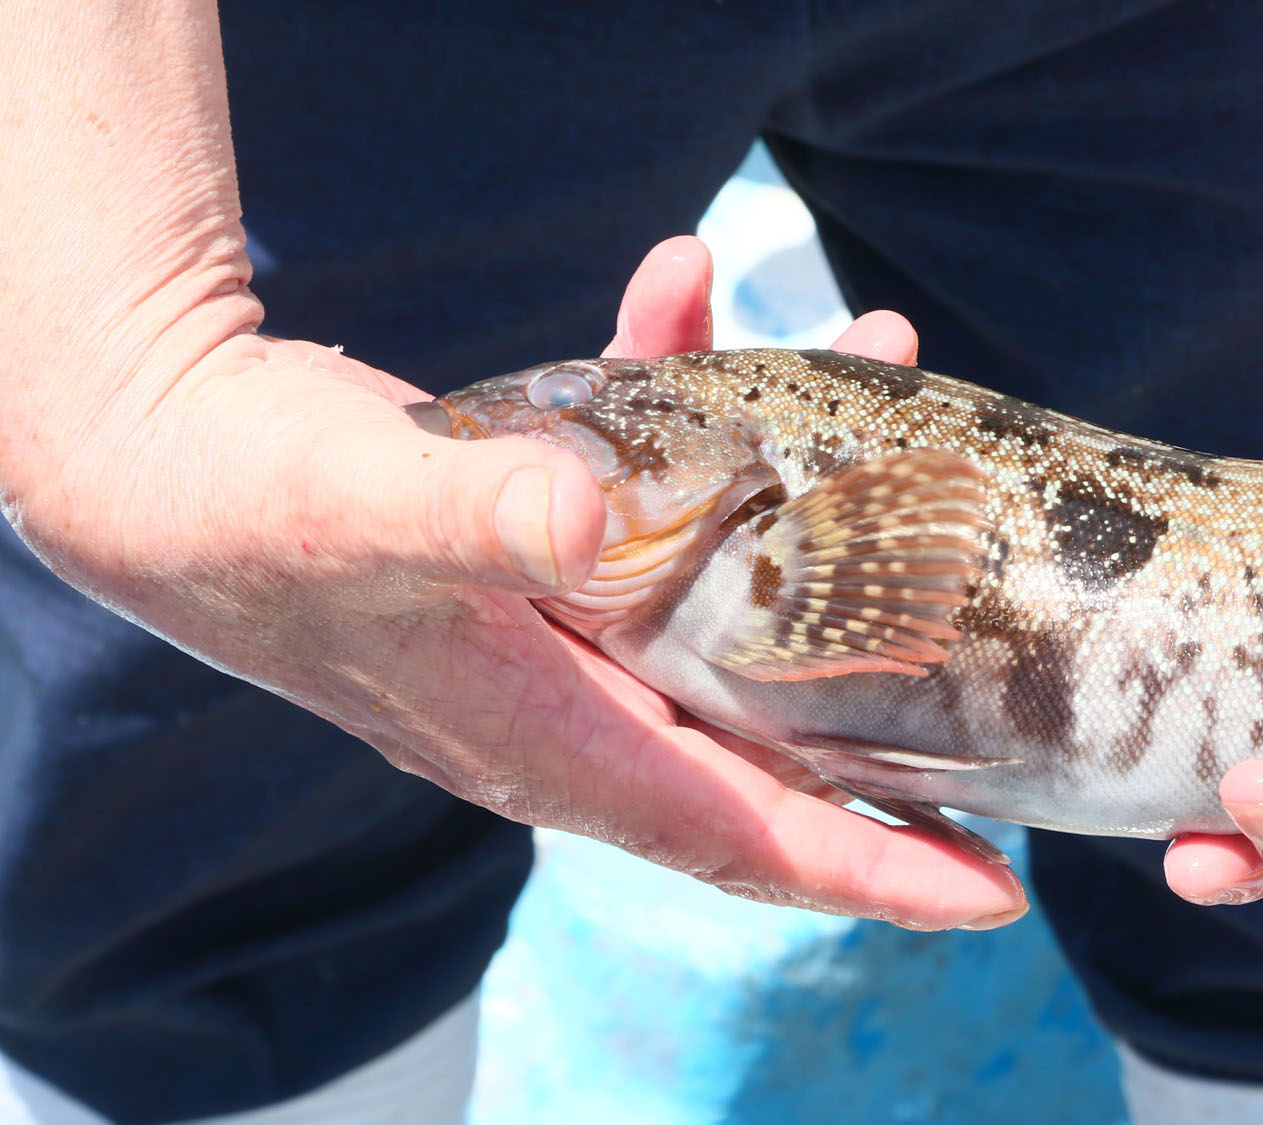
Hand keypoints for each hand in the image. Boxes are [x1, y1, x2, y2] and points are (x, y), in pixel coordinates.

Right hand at [8, 235, 1026, 930]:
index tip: (992, 895)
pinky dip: (685, 400)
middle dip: (900, 679)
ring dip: (816, 489)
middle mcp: (580, 707)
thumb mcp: (367, 512)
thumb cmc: (250, 506)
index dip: (874, 873)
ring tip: (879, 366)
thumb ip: (485, 518)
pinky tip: (684, 292)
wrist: (160, 450)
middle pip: (779, 724)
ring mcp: (571, 633)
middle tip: (1012, 642)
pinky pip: (658, 498)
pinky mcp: (552, 553)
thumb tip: (593, 516)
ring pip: (738, 590)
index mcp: (554, 741)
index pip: (748, 837)